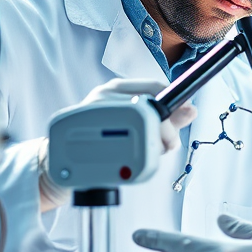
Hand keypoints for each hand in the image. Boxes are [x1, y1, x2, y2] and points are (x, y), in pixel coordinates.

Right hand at [38, 78, 196, 211]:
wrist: (59, 160)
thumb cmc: (103, 139)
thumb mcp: (134, 123)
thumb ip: (164, 118)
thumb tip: (192, 110)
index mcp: (117, 89)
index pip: (155, 87)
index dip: (176, 101)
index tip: (187, 114)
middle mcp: (104, 98)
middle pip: (149, 108)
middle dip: (166, 131)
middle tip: (169, 146)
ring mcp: (92, 116)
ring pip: (137, 127)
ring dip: (152, 147)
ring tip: (149, 156)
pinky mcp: (85, 139)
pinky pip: (119, 150)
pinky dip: (130, 160)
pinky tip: (129, 164)